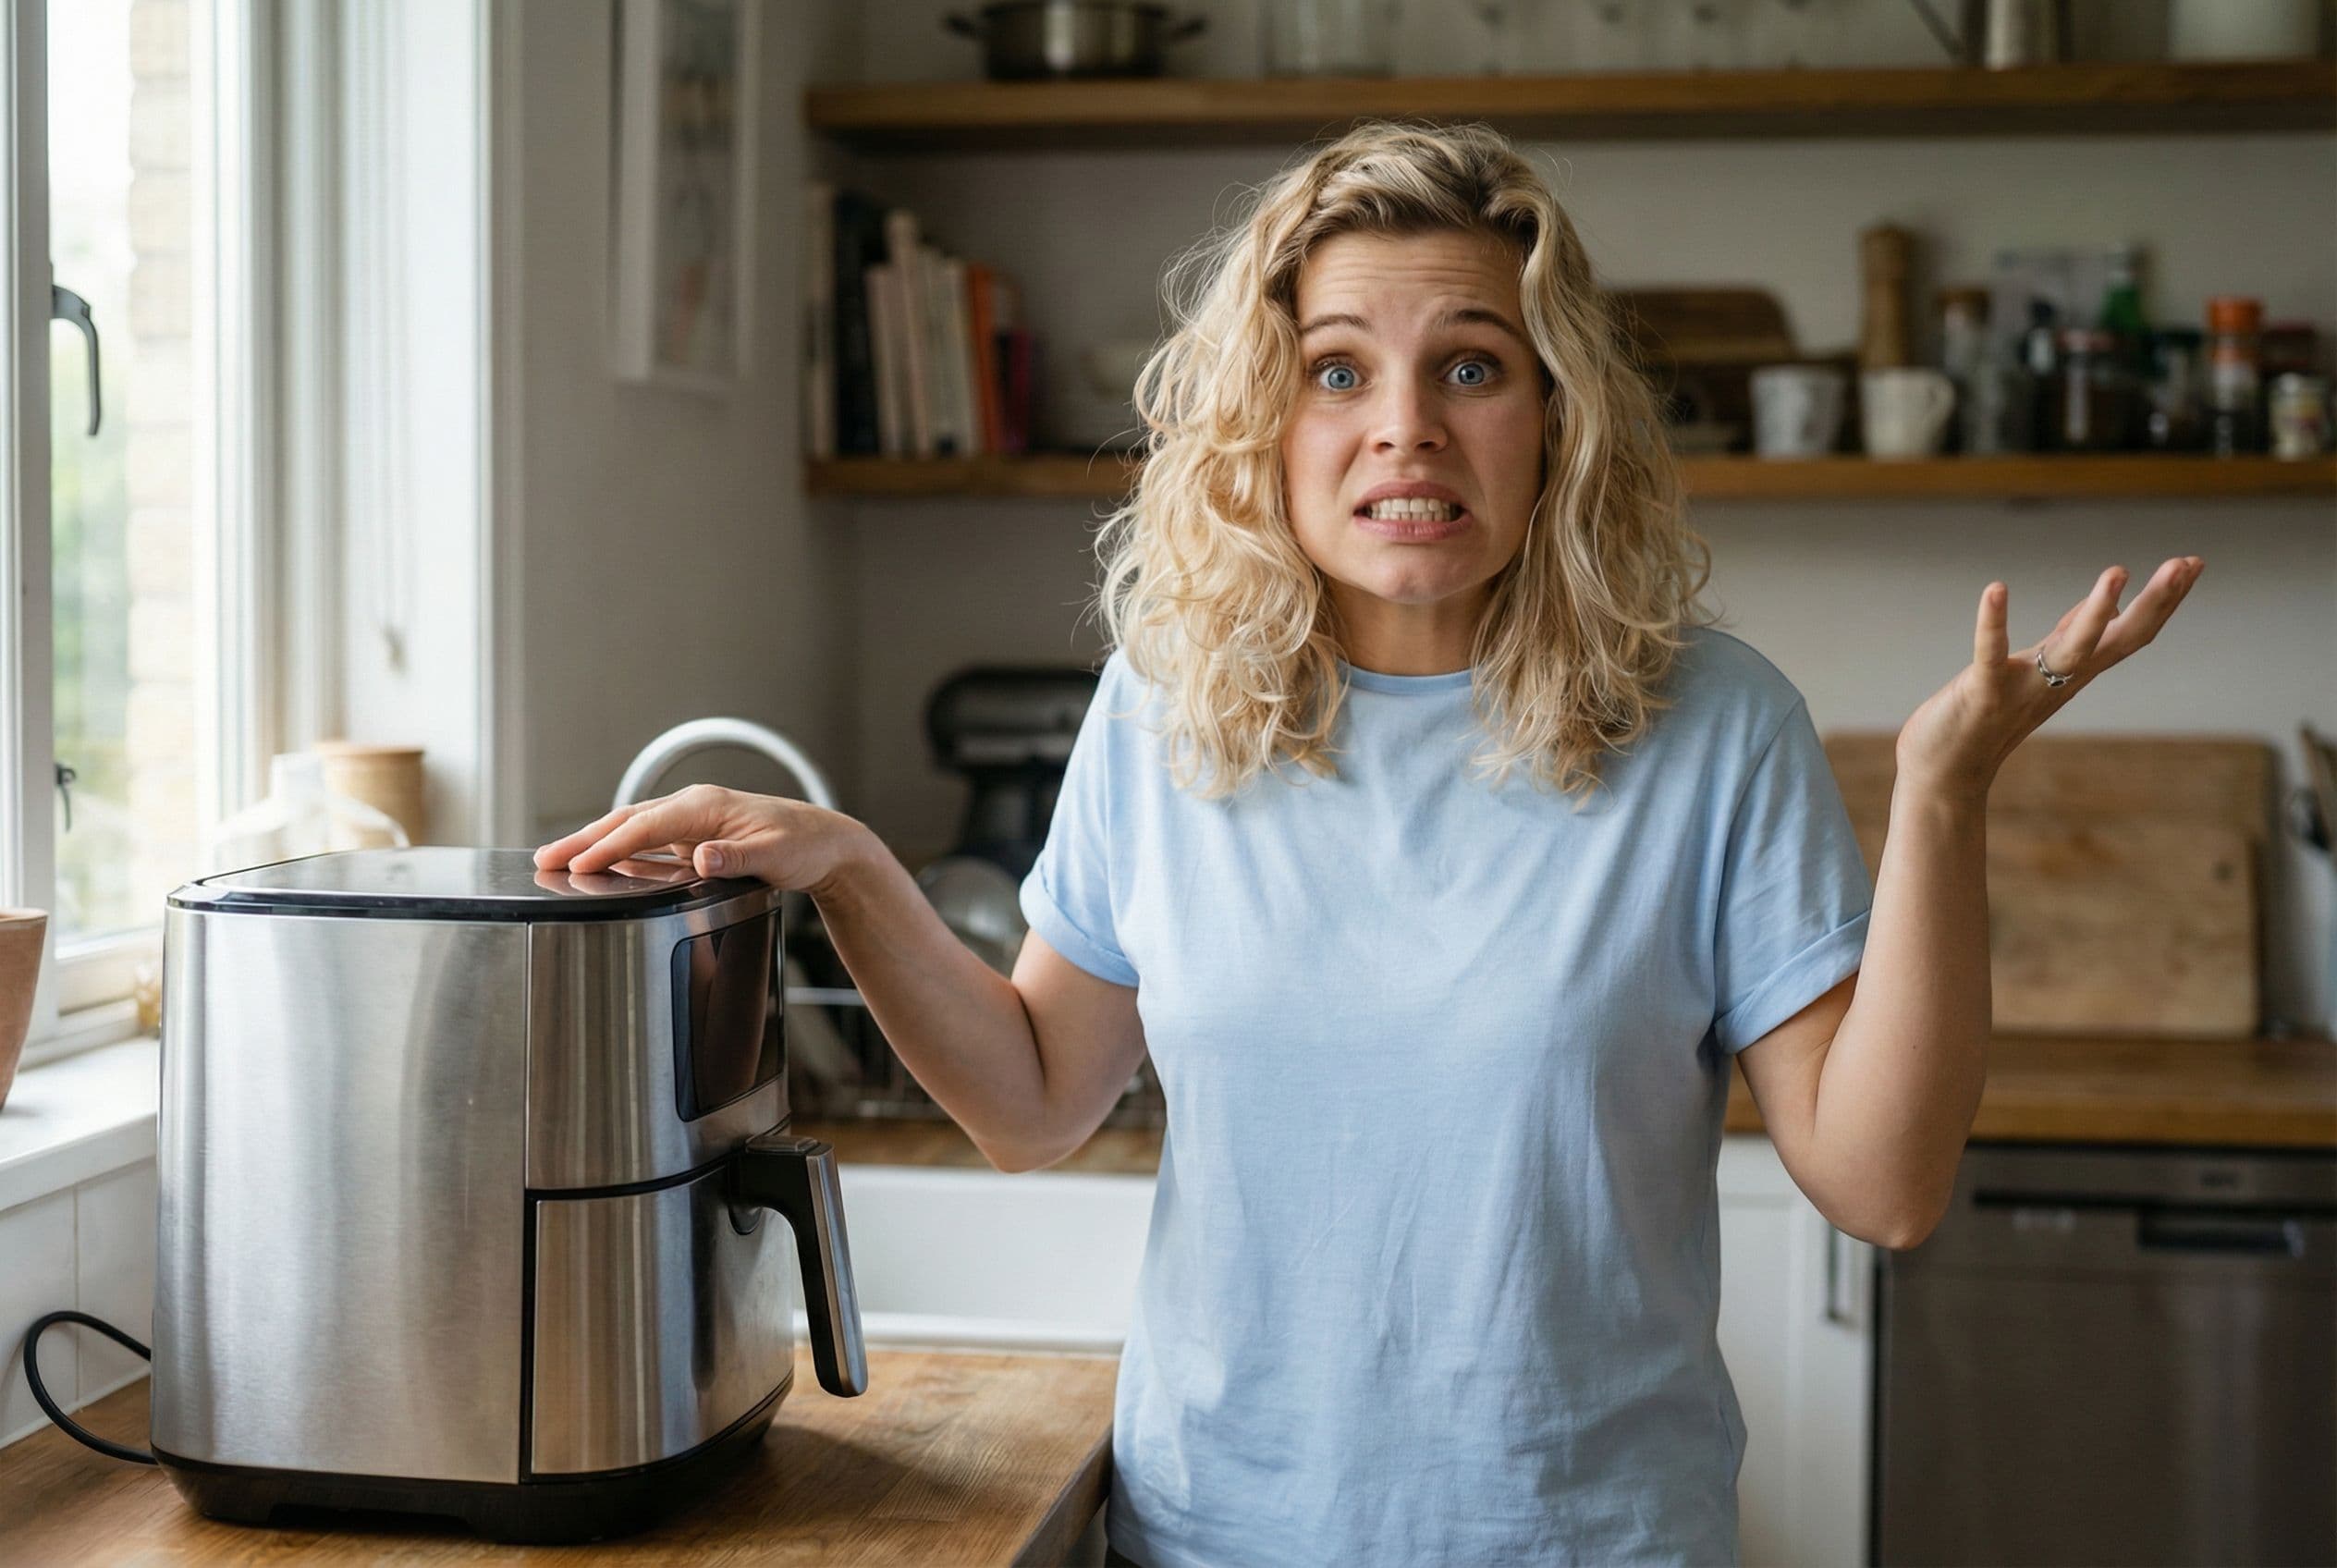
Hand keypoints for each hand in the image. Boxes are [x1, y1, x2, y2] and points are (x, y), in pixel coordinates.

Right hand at [533, 783, 872, 896]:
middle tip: (544, 858)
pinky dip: (619, 851)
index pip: (644, 826)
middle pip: (627, 821)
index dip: (608, 846)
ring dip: (594, 844)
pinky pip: (648, 842)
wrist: (827, 843)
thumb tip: (702, 856)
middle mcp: (694, 808)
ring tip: (556, 860)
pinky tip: (600, 864)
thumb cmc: (804, 845)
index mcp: (706, 806)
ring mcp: (693, 821)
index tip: (577, 864)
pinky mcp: (696, 836)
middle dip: (584, 839)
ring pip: (632, 829)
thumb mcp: (775, 854)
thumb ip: (737, 856)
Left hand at [1895, 555, 2204, 802]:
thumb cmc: (1988, 718)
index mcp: (2073, 673)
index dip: (2163, 601)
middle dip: (2154, 602)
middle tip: (2184, 564)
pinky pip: (1991, 655)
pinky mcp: (1984, 694)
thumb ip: (2067, 638)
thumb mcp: (2036, 671)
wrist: (1947, 774)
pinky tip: (1995, 589)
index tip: (2193, 563)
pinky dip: (1993, 624)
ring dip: (2094, 612)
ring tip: (2117, 570)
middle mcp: (2058, 681)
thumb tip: (2105, 605)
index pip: (2129, 633)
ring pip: (2071, 651)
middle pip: (2118, 640)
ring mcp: (2024, 689)